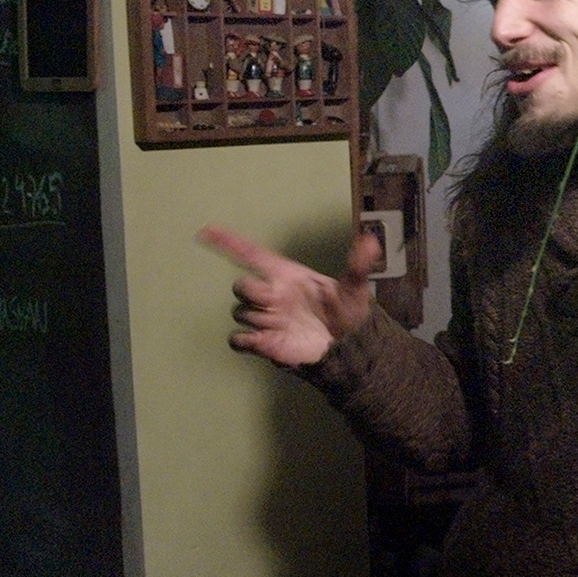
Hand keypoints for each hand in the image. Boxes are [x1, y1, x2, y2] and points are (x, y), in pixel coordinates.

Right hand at [198, 224, 379, 367]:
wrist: (348, 346)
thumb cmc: (347, 312)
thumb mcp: (354, 288)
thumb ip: (358, 265)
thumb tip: (370, 240)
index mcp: (286, 276)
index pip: (251, 254)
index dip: (228, 241)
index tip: (207, 230)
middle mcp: (271, 294)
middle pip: (240, 285)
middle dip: (252, 291)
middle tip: (276, 301)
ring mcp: (266, 318)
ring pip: (240, 312)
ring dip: (258, 317)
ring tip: (284, 323)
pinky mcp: (263, 342)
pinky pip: (237, 339)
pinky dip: (245, 339)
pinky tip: (265, 339)